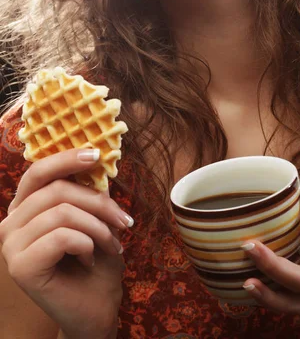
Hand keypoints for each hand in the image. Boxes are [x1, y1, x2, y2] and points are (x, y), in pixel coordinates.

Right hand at [0, 149, 132, 338]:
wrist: (96, 309)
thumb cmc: (96, 261)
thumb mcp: (95, 217)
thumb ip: (88, 189)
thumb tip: (97, 155)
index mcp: (25, 207)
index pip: (38, 170)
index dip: (66, 158)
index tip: (96, 155)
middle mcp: (11, 223)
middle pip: (56, 189)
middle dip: (98, 202)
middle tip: (124, 221)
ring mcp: (11, 246)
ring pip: (61, 212)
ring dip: (98, 227)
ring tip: (111, 245)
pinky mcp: (20, 266)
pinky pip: (61, 236)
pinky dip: (86, 244)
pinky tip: (90, 259)